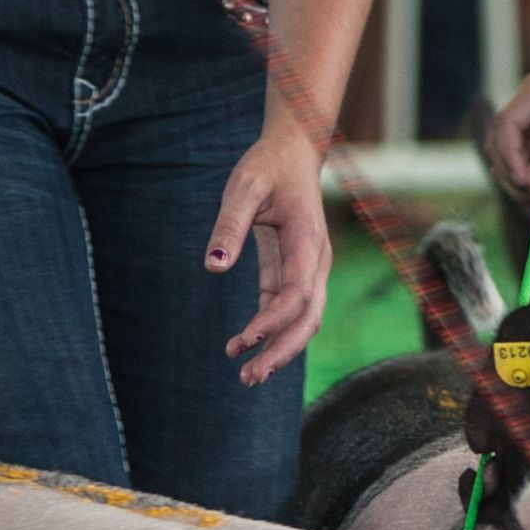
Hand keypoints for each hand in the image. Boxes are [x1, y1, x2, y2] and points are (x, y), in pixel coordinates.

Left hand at [207, 120, 327, 385]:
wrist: (292, 152)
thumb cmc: (267, 166)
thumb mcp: (244, 188)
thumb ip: (229, 226)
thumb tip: (214, 268)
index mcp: (308, 242)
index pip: (296, 294)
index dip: (272, 321)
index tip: (242, 339)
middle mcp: (315, 261)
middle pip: (308, 318)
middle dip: (281, 351)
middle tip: (249, 377)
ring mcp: (308, 269)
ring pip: (303, 321)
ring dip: (279, 350)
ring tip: (246, 375)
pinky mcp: (292, 272)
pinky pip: (287, 311)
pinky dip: (270, 332)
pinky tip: (244, 347)